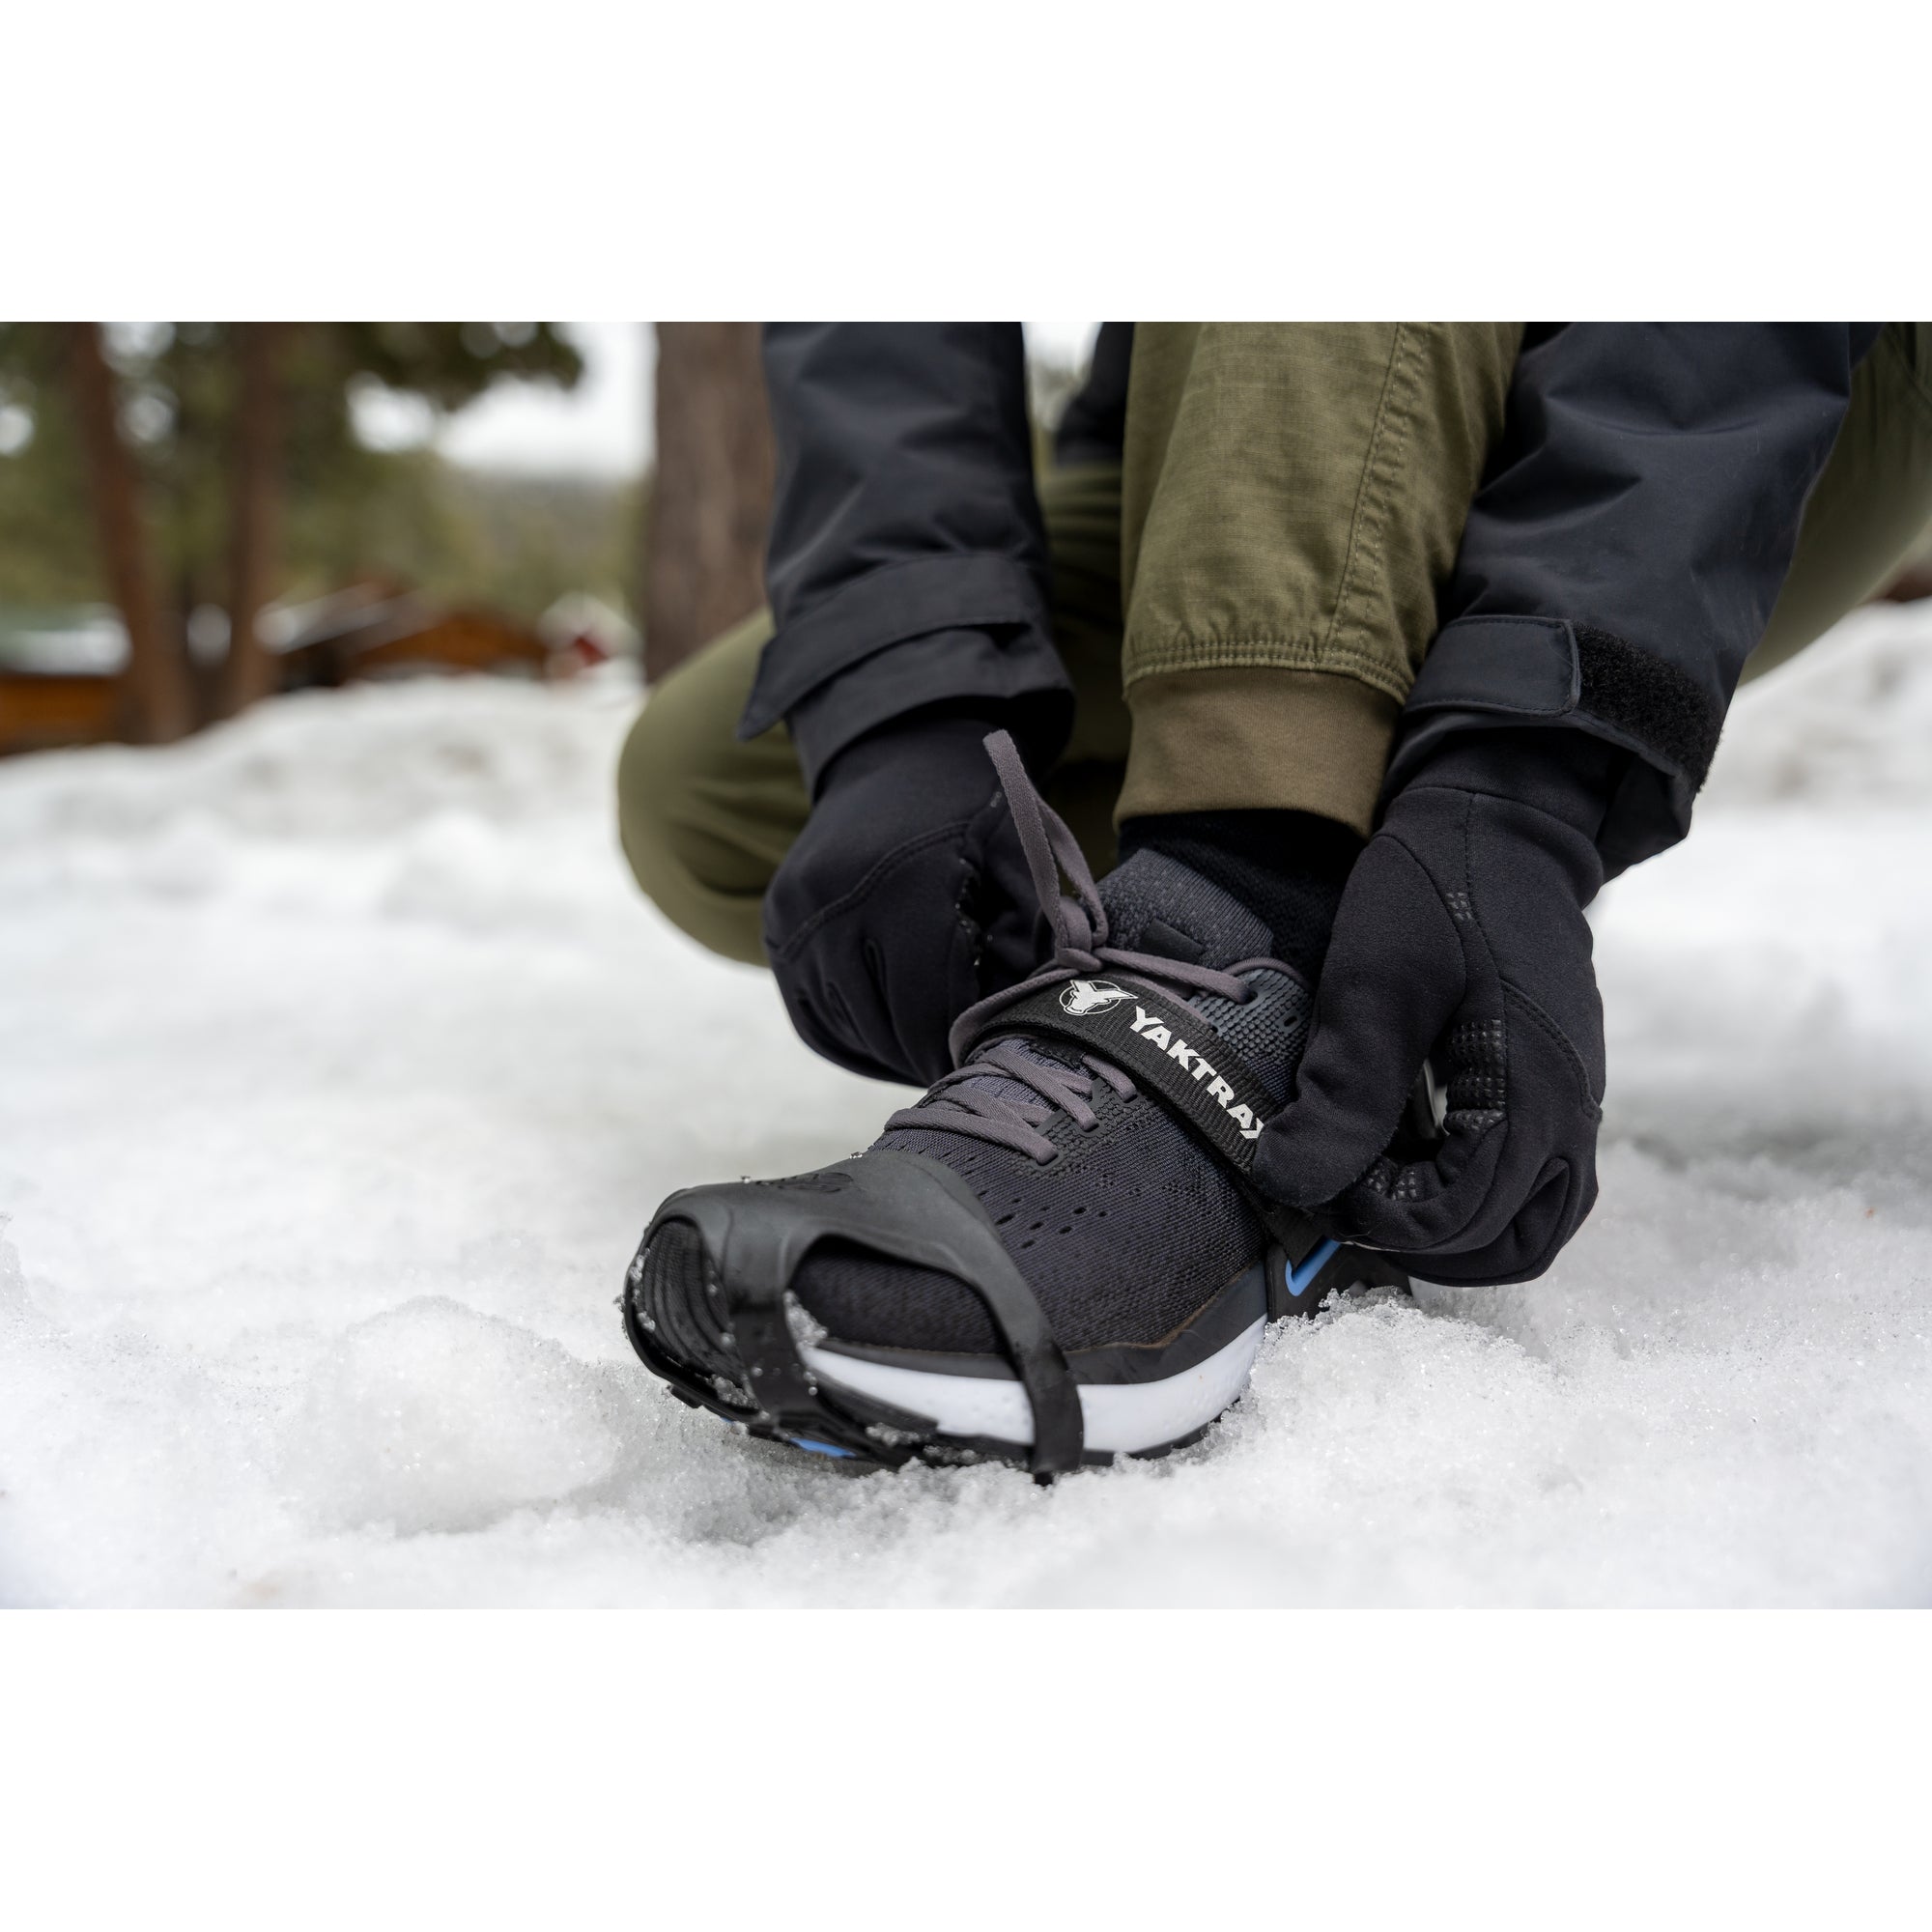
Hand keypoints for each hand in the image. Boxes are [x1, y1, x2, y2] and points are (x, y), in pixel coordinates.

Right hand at [764, 709, 1041, 1084]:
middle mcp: (834, 901)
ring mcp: (793, 916)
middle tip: (963, 1072)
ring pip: (845, 1028)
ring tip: (933, 1056)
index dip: (956, 1049)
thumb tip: (1037, 1023)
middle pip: (882, 1026)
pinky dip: (855, 1043)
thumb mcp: (1019, 862)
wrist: (897, 761)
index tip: (984, 1065)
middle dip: (928, 1057)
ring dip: (892, 1054)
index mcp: (903, 885)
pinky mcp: (774, 927)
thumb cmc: (974, 820)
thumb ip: (1035, 938)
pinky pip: (812, 1017)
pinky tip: (893, 1047)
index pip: (923, 1008)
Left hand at [1254, 729, 1618, 1283]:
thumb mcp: (1371, 986)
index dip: (1381, 1219)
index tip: (1321, 1176)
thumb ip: (1343, 1091)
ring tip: (1378, 1191)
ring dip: (1456, 1235)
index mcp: (1531, 1091)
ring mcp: (1574, 1107)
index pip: (1463, 1219)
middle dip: (1422, 1244)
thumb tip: (1290, 1183)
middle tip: (1346, 1195)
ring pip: (1533, 1227)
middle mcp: (1572, 1114)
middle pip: (1512, 1246)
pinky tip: (1412, 1166)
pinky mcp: (1558, 1095)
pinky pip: (1536, 1188)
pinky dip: (1479, 1204)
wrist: (1498, 828)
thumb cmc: (1433, 895)